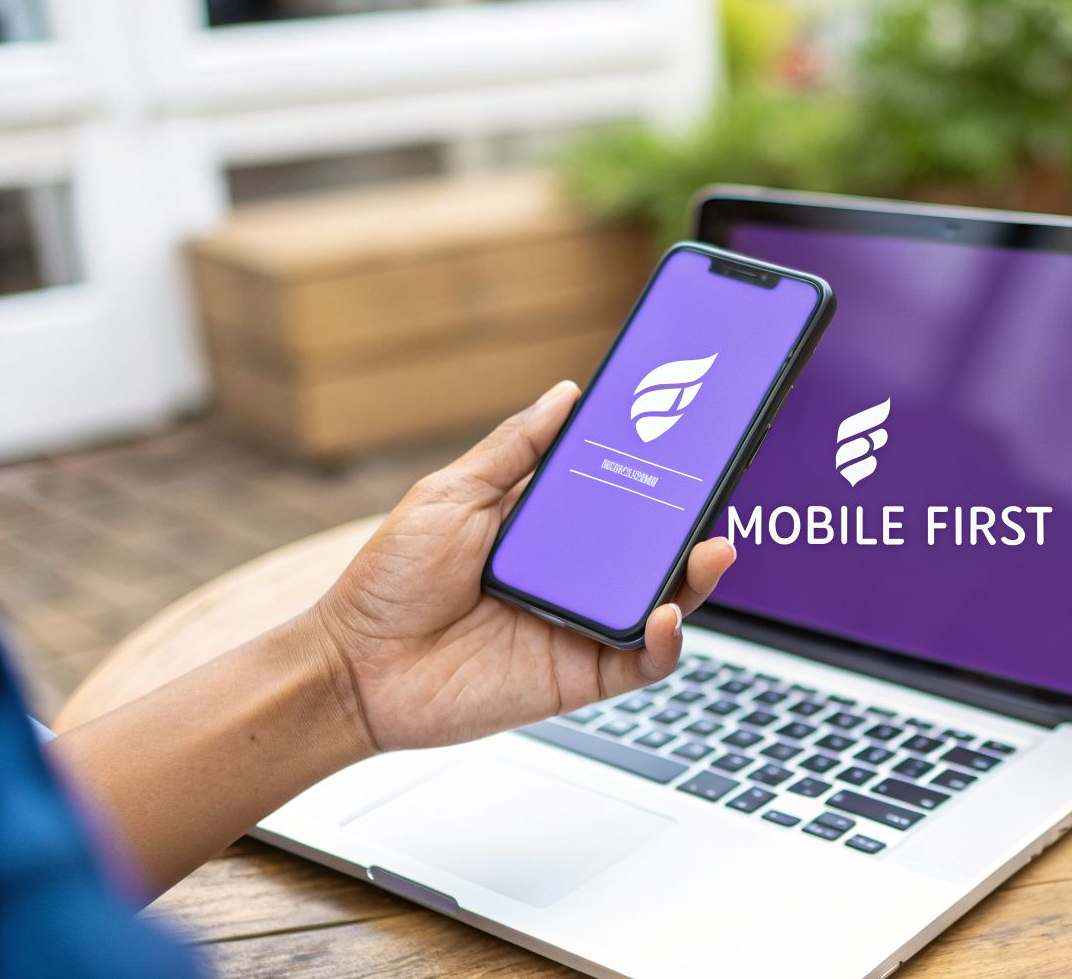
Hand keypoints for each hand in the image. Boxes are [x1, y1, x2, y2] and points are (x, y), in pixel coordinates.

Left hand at [310, 381, 736, 751]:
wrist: (353, 667)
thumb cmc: (389, 581)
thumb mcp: (452, 494)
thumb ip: (515, 448)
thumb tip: (568, 394)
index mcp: (549, 530)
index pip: (621, 495)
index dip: (658, 471)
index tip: (690, 436)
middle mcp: (574, 577)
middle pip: (655, 548)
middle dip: (695, 520)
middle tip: (718, 490)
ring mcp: (581, 627)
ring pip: (664, 602)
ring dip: (698, 577)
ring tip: (713, 548)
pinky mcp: (580, 677)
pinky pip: (644, 662)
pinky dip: (667, 641)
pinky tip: (664, 614)